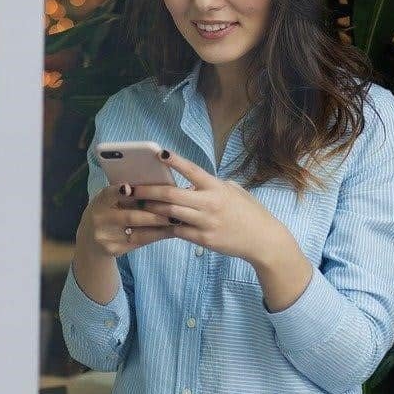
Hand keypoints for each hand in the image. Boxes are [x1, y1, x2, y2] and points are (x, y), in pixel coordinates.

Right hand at [75, 182, 175, 258]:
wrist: (90, 239)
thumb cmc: (108, 211)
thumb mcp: (109, 200)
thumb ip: (125, 194)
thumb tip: (155, 183)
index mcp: (100, 202)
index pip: (109, 194)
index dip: (120, 191)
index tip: (130, 187)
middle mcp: (100, 220)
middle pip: (130, 216)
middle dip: (154, 213)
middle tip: (174, 209)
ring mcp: (106, 237)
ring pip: (138, 233)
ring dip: (160, 227)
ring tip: (177, 221)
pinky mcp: (114, 250)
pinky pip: (140, 242)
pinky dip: (157, 236)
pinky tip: (170, 231)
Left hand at [131, 149, 297, 264]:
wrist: (263, 240)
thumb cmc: (249, 212)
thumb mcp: (234, 191)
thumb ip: (213, 184)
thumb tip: (193, 181)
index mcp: (217, 187)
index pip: (192, 170)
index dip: (174, 161)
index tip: (157, 153)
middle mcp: (210, 203)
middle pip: (172, 194)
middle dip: (147, 190)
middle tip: (129, 187)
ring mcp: (205, 223)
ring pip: (170, 213)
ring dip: (150, 208)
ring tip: (133, 204)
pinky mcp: (203, 240)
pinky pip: (177, 232)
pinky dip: (161, 227)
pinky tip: (147, 224)